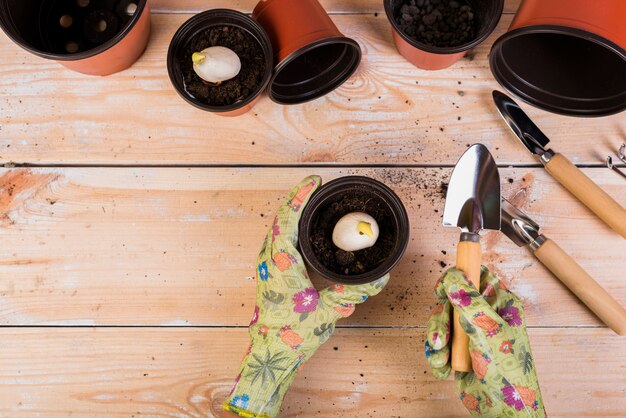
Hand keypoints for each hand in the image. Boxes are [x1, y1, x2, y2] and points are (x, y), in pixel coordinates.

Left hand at [223, 176, 389, 417]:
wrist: (271, 353)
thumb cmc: (292, 335)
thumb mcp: (327, 313)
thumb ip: (353, 294)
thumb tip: (380, 278)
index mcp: (281, 263)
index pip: (287, 219)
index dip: (299, 197)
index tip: (313, 181)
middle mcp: (271, 259)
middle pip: (281, 217)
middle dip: (299, 198)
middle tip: (317, 185)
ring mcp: (269, 264)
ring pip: (279, 227)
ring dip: (294, 210)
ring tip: (313, 199)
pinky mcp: (272, 271)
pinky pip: (280, 238)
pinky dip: (292, 224)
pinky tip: (306, 226)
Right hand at [425, 267, 545, 416]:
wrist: (503, 412)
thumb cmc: (509, 376)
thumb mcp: (488, 332)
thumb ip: (468, 301)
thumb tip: (454, 277)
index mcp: (500, 305)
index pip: (476, 275)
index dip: (457, 276)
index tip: (443, 287)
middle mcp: (485, 316)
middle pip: (451, 298)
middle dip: (442, 318)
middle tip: (442, 333)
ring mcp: (471, 333)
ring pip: (441, 321)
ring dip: (438, 339)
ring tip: (443, 355)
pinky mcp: (459, 350)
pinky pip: (438, 342)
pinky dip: (437, 355)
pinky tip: (445, 366)